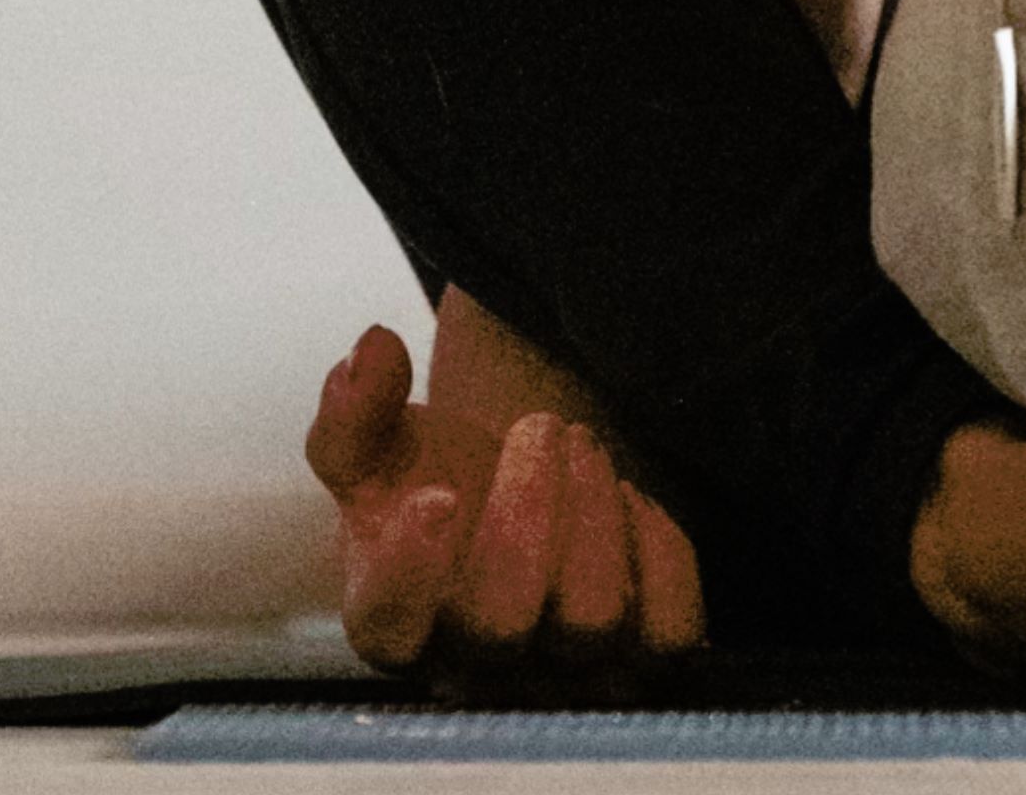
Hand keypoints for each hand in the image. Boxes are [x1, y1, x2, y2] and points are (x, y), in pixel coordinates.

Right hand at [305, 323, 707, 696]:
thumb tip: (371, 349)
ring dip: (594, 509)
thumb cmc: (436, 484)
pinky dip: (661, 550)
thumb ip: (354, 410)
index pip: (391, 628)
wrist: (517, 507)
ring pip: (591, 620)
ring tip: (582, 447)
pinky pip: (671, 630)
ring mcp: (564, 675)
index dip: (412, 569)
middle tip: (543, 425)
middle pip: (501, 621)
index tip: (438, 493)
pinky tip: (628, 501)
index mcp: (391, 627)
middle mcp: (477, 670)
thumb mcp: (378, 449)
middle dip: (527, 505)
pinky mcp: (643, 660)